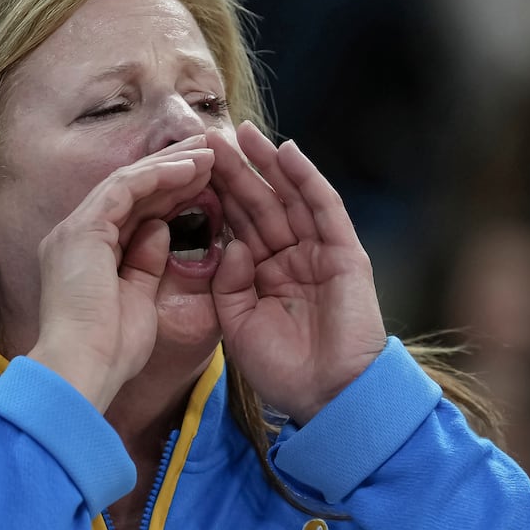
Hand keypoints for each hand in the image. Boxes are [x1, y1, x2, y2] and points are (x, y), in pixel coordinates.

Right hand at [28, 136, 214, 409]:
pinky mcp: (83, 230)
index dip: (169, 194)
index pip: (133, 213)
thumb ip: (145, 263)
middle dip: (171, 170)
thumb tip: (160, 231)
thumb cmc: (111, 351)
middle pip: (129, 191)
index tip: (204, 185)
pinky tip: (190, 169)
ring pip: (128, 182)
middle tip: (209, 153)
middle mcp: (74, 236)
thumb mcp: (138, 299)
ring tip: (208, 153)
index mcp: (86, 256)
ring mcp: (75, 231)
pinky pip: (125, 189)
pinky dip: (158, 177)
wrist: (82, 369)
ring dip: (170, 166)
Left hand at [210, 122, 385, 425]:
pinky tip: (286, 152)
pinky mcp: (344, 254)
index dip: (213, 195)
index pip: (236, 224)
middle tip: (206, 136)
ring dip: (266, 163)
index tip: (185, 167)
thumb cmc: (282, 370)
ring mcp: (319, 253)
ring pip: (289, 197)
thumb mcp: (237, 323)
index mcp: (263, 274)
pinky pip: (324, 208)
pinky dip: (306, 179)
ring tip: (241, 132)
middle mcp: (291, 257)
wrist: (327, 397)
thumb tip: (228, 242)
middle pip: (259, 203)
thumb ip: (227, 281)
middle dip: (233, 170)